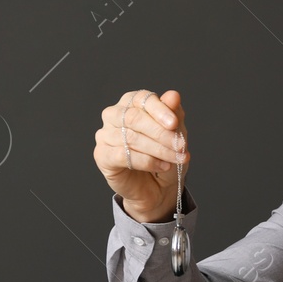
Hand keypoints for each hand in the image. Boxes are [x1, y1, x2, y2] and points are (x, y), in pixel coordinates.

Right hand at [94, 89, 189, 219]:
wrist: (157, 186)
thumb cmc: (164, 155)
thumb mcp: (175, 134)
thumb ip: (173, 113)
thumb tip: (173, 95)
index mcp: (131, 103)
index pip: (142, 98)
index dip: (160, 110)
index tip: (175, 123)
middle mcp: (114, 115)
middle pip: (135, 118)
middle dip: (161, 133)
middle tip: (180, 146)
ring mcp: (105, 135)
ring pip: (131, 137)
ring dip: (159, 149)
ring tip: (177, 158)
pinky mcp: (102, 155)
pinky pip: (123, 155)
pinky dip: (147, 161)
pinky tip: (163, 165)